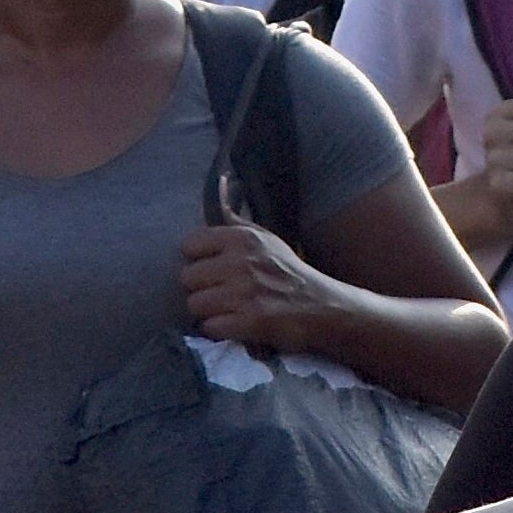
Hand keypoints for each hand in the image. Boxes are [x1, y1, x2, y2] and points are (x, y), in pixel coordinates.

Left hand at [182, 221, 362, 356]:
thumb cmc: (289, 272)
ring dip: (208, 311)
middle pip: (188, 277)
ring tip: (227, 310)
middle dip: (201, 288)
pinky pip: (210, 327)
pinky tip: (233, 326)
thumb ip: (235, 218)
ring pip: (195, 304)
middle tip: (220, 293)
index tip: (213, 269)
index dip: (198, 260)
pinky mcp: (250, 322)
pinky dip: (219, 330)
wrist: (324, 308)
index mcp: (241, 237)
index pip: (190, 245)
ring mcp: (244, 292)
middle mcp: (240, 261)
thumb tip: (219, 182)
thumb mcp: (265, 237)